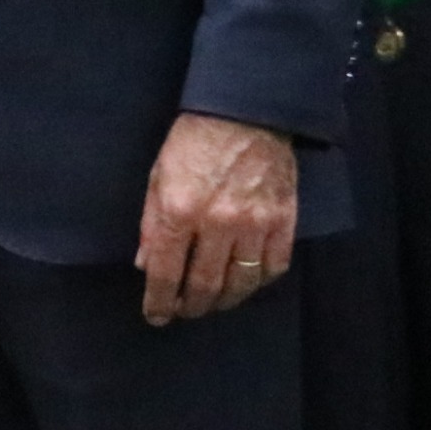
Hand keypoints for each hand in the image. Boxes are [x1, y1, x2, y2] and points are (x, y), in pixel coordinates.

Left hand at [135, 112, 296, 326]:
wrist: (245, 113)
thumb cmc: (192, 142)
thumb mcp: (157, 177)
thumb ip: (150, 223)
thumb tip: (147, 264)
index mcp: (178, 211)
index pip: (164, 272)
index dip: (158, 301)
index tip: (156, 316)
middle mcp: (217, 224)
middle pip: (204, 285)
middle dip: (191, 306)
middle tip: (184, 312)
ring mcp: (255, 224)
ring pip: (240, 283)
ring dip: (224, 300)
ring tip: (212, 303)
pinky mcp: (283, 220)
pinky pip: (274, 266)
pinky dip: (258, 282)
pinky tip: (246, 283)